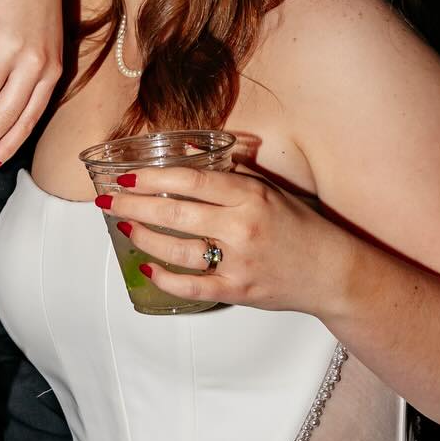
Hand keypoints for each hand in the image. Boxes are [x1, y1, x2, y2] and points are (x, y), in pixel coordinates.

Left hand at [101, 164, 353, 313]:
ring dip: (144, 237)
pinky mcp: (238, 291)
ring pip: (177, 250)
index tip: (126, 175)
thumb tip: (183, 149)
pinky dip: (165, 278)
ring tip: (125, 224)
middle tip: (107, 199)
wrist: (332, 272)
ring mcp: (239, 261)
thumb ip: (230, 171)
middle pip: (176, 213)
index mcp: (251, 195)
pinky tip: (146, 267)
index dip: (153, 177)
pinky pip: (192, 286)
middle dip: (134, 204)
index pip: (192, 181)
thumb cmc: (299, 226)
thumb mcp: (268, 190)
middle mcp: (243, 227)